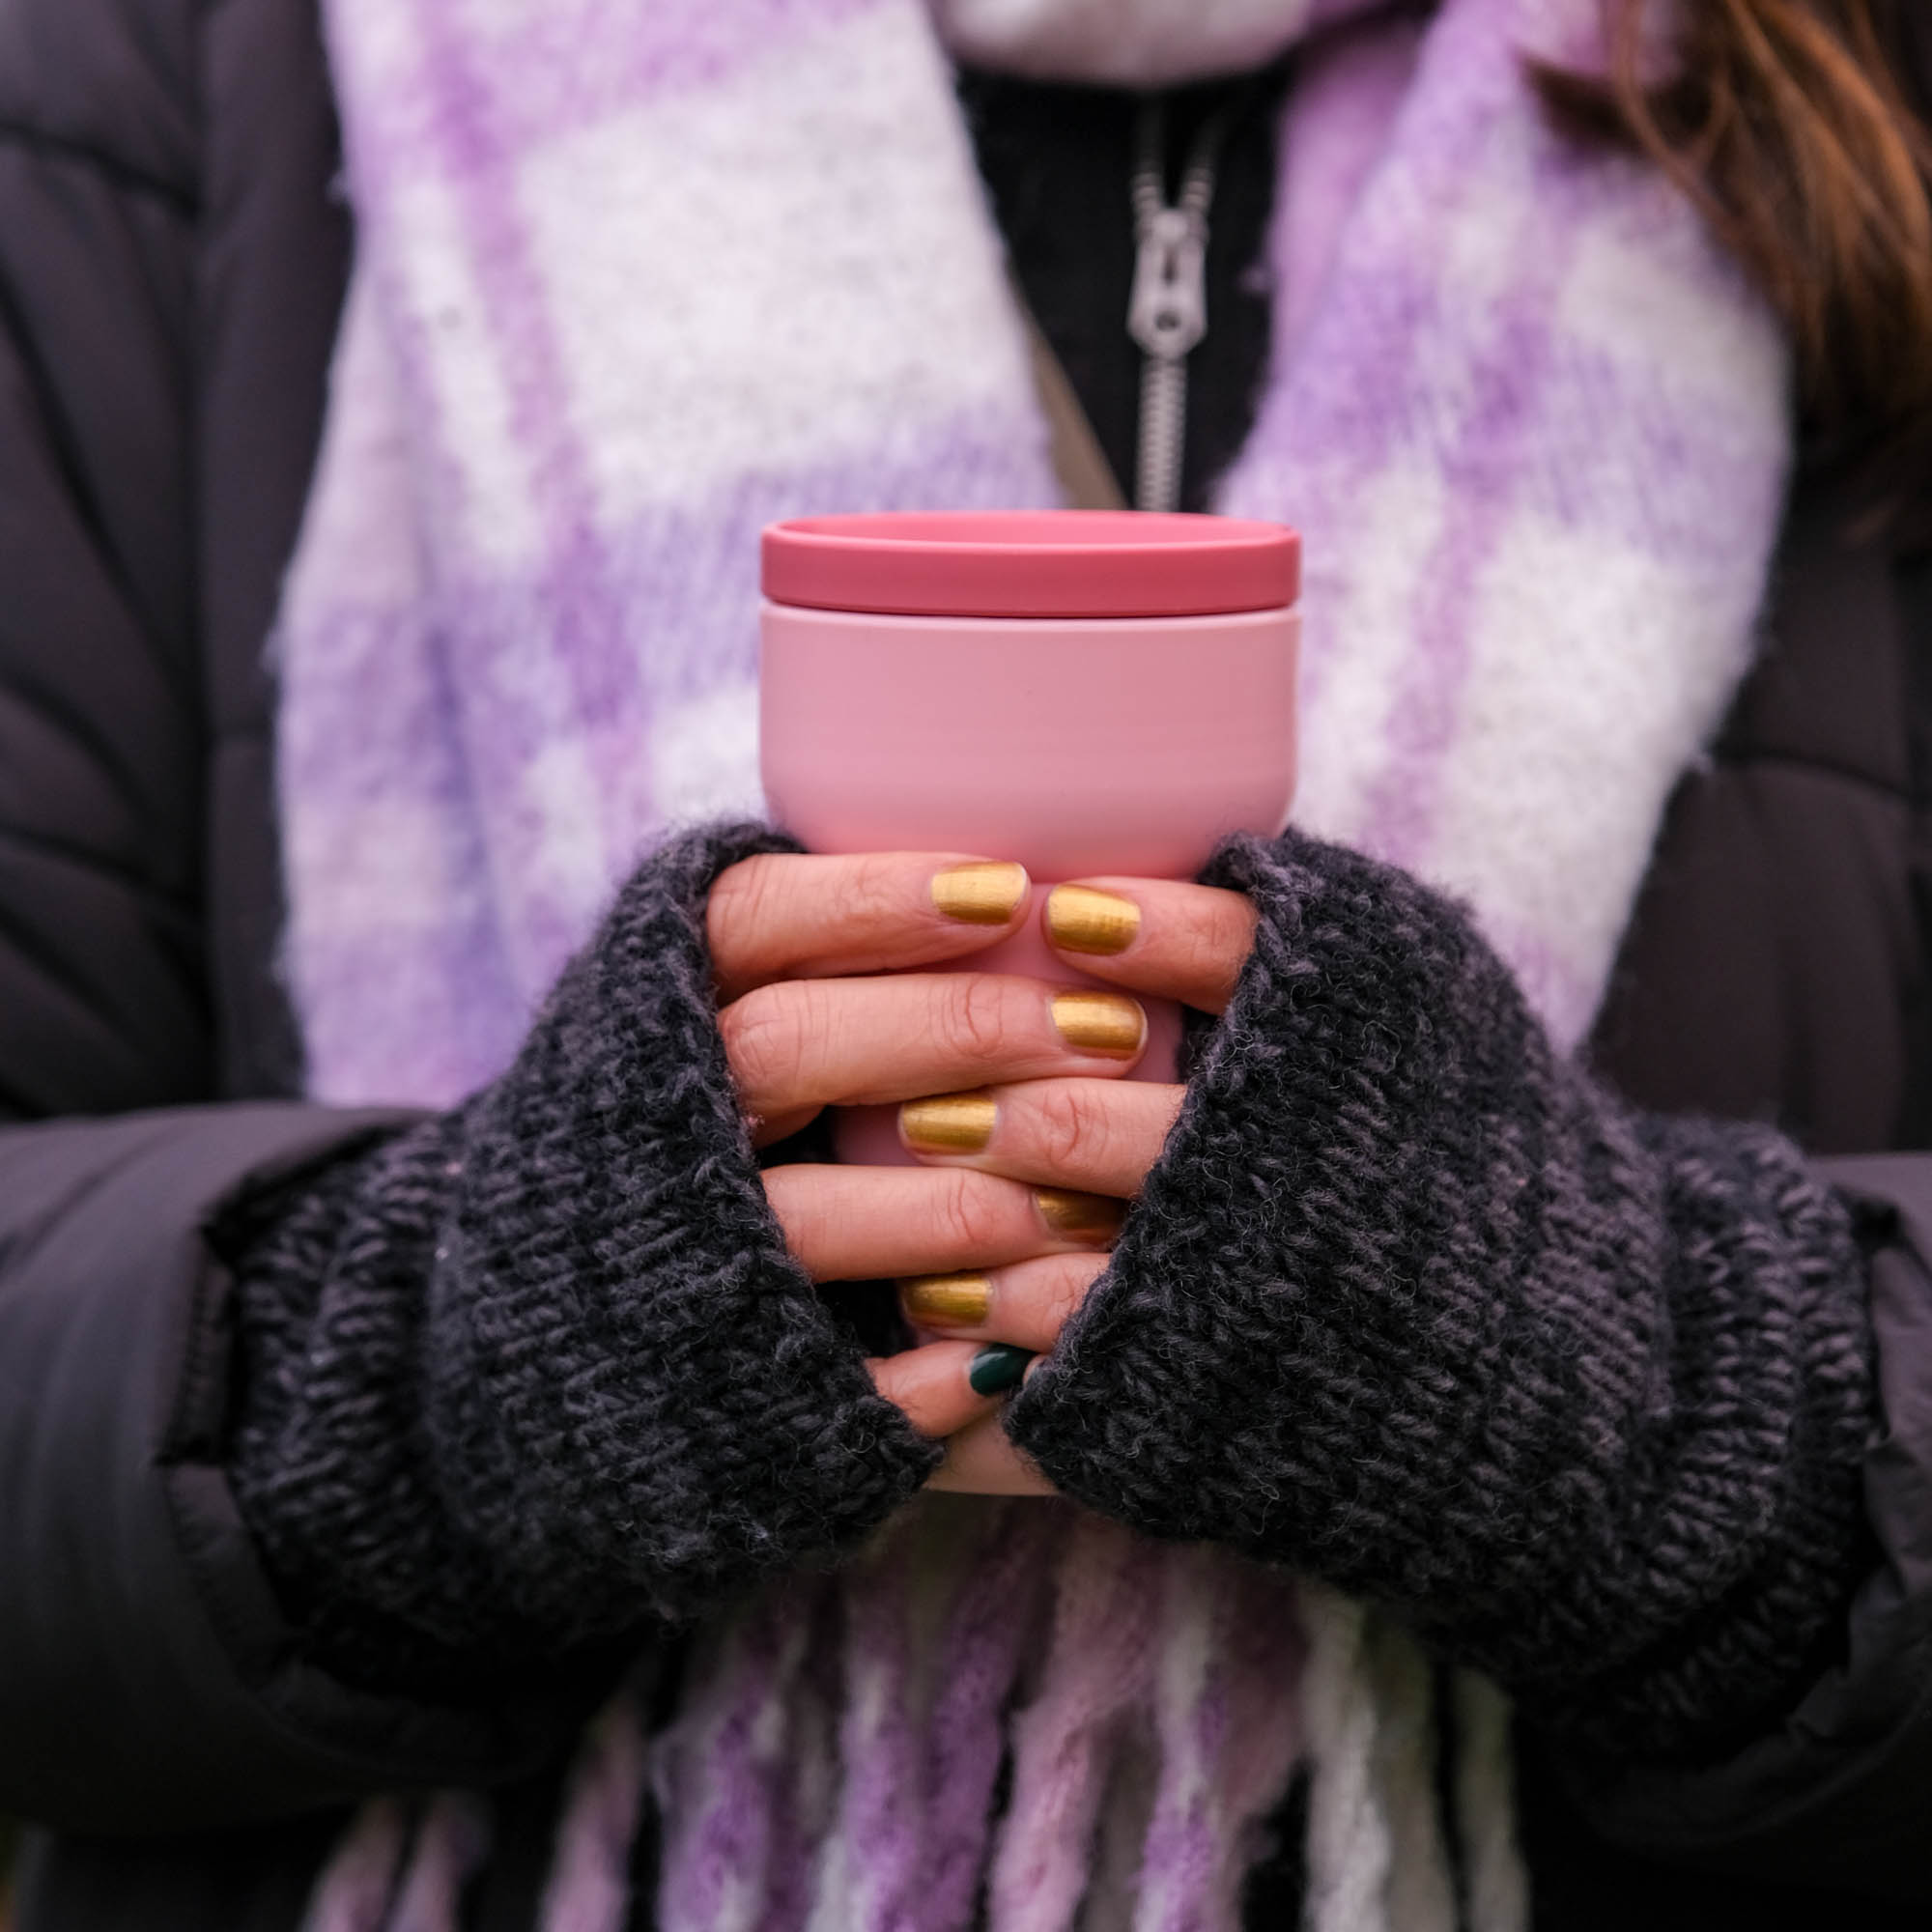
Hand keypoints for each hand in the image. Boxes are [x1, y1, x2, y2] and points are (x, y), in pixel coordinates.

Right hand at [706, 853, 1257, 1491]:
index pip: (751, 920)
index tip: (1009, 891)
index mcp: (656, 1004)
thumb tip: (1019, 888)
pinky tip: (1011, 1368)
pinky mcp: (713, 1378)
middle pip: (783, 1047)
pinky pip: (817, 1386)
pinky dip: (915, 1382)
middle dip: (950, 1031)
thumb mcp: (729, 1009)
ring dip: (951, 1211)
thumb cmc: (705, 1120)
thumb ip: (833, 955)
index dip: (872, 901)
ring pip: (800, 1218)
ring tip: (1092, 1208)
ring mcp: (675, 1251)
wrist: (560, 1328)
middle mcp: (654, 1118)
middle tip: (1105, 1029)